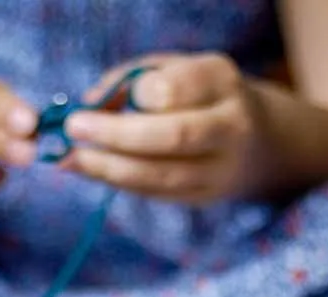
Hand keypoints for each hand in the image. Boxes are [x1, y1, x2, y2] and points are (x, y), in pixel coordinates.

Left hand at [61, 53, 266, 202]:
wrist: (257, 139)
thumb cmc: (198, 93)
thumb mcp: (172, 67)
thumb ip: (131, 78)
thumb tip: (89, 103)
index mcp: (222, 81)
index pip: (179, 88)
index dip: (137, 95)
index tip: (102, 97)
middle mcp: (231, 126)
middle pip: (174, 136)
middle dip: (116, 135)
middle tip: (72, 127)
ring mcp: (222, 168)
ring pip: (162, 174)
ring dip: (110, 168)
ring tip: (70, 158)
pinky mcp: (205, 197)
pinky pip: (156, 193)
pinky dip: (118, 183)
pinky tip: (88, 170)